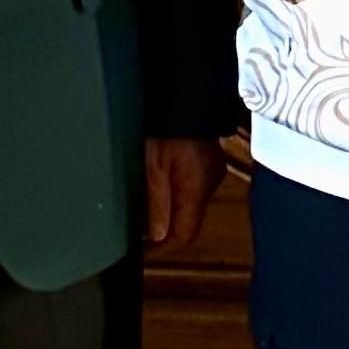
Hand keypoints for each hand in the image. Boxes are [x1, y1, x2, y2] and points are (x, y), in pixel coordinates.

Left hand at [147, 136, 225, 251]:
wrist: (188, 94)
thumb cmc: (168, 127)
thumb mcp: (153, 166)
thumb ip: (156, 203)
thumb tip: (158, 236)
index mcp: (195, 190)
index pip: (184, 235)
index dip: (164, 250)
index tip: (143, 254)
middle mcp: (208, 186)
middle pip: (188, 222)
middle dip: (164, 231)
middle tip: (137, 234)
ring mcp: (211, 174)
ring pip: (189, 205)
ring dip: (168, 211)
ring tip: (143, 209)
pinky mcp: (208, 163)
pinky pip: (192, 189)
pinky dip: (175, 194)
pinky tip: (159, 184)